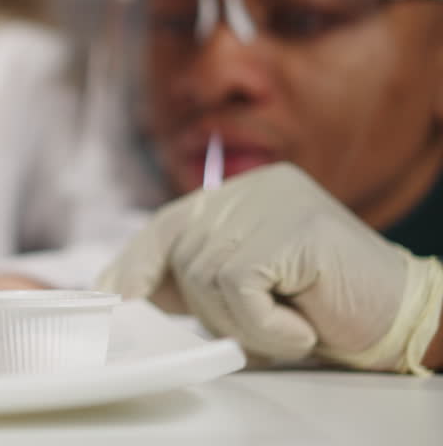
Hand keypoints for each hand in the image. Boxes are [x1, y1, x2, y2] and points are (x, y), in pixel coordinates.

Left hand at [98, 163, 442, 374]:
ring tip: (288, 324)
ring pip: (205, 275)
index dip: (135, 264)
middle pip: (180, 254)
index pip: (167, 225)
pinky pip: (237, 287)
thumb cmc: (326, 309)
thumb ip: (193, 276)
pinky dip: (263, 324)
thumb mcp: (245, 288)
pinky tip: (300, 327)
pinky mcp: (291, 228)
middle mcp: (253, 189)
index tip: (112, 298)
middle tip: (258, 328)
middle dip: (205, 308)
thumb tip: (123, 289)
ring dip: (241, 322)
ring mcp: (273, 203)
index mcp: (240, 195)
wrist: (404, 319)